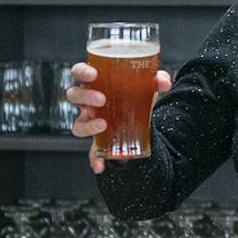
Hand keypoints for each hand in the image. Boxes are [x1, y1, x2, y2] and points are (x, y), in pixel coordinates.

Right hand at [65, 60, 171, 176]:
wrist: (140, 117)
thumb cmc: (134, 95)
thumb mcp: (145, 85)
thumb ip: (155, 81)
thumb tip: (163, 82)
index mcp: (96, 83)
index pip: (79, 73)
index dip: (81, 72)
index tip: (92, 74)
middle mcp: (89, 102)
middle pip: (74, 96)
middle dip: (85, 96)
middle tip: (102, 99)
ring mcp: (91, 121)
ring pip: (78, 124)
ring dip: (87, 126)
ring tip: (103, 125)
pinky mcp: (98, 140)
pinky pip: (91, 151)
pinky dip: (95, 159)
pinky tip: (100, 165)